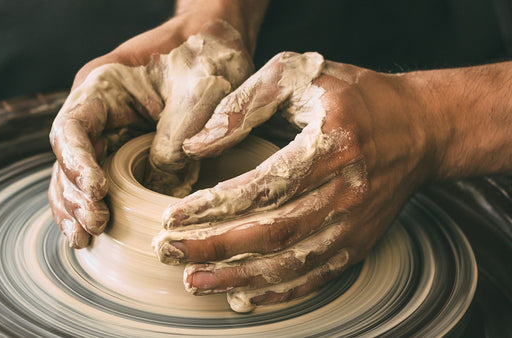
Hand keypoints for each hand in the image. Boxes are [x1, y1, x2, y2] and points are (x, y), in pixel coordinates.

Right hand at [48, 15, 255, 247]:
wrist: (218, 44)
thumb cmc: (206, 58)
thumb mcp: (198, 94)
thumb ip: (175, 140)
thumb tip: (160, 188)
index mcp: (103, 86)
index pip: (72, 127)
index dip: (77, 162)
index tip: (97, 191)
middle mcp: (98, 112)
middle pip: (67, 158)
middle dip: (76, 194)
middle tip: (96, 224)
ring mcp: (109, 133)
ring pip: (76, 175)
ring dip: (77, 208)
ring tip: (85, 238)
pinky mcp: (125, 152)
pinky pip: (100, 181)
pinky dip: (94, 206)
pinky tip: (93, 234)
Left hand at [154, 52, 434, 311]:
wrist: (419, 128)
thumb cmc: (353, 96)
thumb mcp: (299, 74)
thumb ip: (245, 104)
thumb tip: (196, 146)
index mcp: (330, 144)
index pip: (263, 186)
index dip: (214, 206)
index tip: (172, 217)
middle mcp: (346, 191)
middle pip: (271, 233)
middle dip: (214, 248)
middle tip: (167, 252)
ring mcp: (355, 224)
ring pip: (290, 263)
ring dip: (238, 278)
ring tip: (193, 281)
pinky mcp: (358, 243)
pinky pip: (315, 277)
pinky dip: (277, 292)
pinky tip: (242, 297)